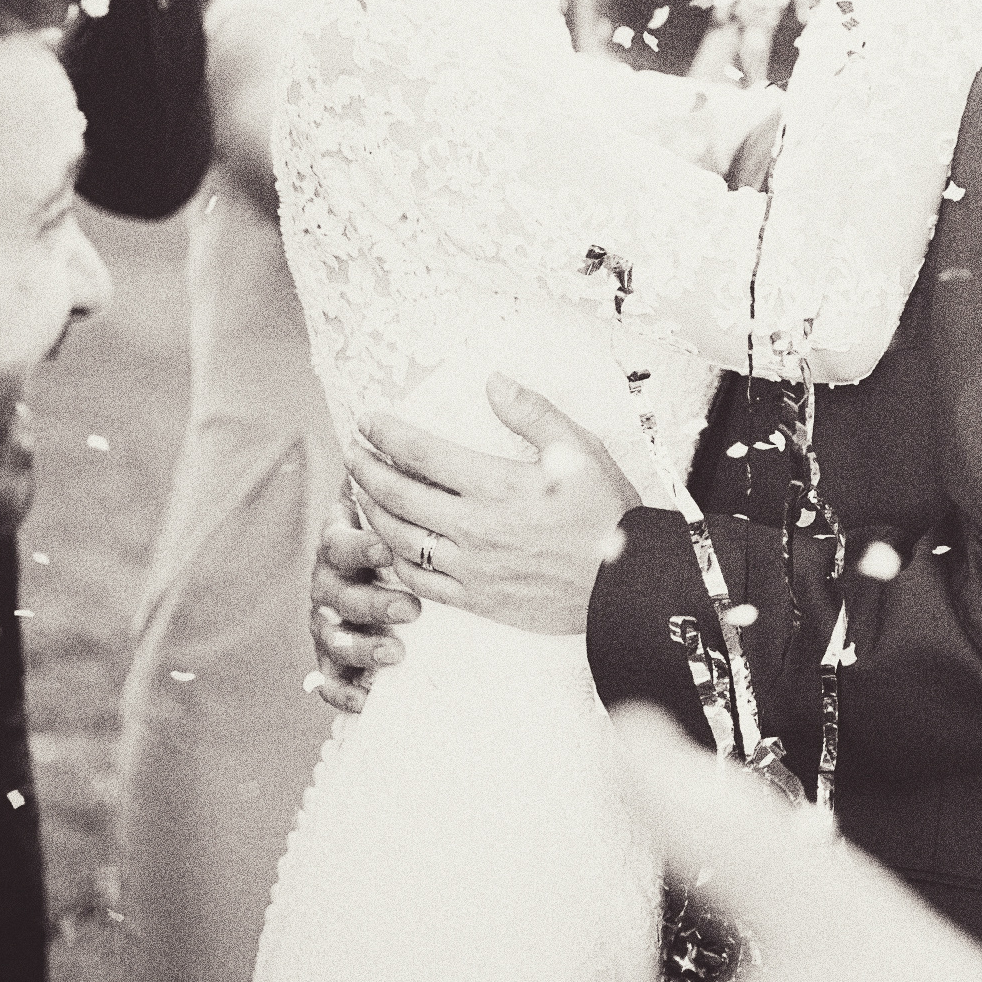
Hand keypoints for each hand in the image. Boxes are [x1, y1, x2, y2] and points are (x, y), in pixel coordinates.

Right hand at [300, 484, 418, 708]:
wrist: (397, 572)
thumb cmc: (413, 533)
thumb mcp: (411, 505)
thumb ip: (418, 486)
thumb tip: (467, 430)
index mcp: (342, 540)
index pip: (338, 541)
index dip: (358, 547)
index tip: (385, 548)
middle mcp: (329, 580)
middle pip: (335, 593)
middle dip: (370, 603)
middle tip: (410, 610)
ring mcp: (328, 620)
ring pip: (330, 636)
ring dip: (360, 646)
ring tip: (396, 655)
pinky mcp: (333, 657)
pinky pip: (330, 678)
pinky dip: (344, 690)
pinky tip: (368, 699)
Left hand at [337, 378, 623, 634]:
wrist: (629, 588)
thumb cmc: (608, 515)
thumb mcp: (581, 450)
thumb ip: (533, 413)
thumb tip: (494, 381)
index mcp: (496, 485)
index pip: (421, 453)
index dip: (386, 434)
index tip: (368, 422)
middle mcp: (474, 527)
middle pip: (398, 495)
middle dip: (365, 470)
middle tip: (352, 453)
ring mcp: (471, 568)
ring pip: (399, 539)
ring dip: (371, 513)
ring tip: (361, 494)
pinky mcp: (477, 599)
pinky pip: (420, 580)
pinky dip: (394, 561)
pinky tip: (387, 546)